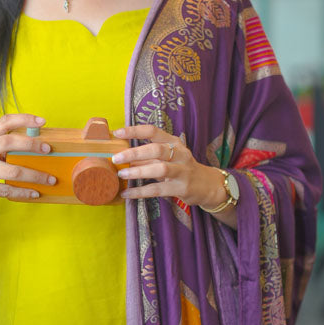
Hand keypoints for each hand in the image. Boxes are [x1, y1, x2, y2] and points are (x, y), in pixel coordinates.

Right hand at [0, 113, 56, 208]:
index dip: (24, 119)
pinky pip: (7, 190)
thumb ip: (2, 147)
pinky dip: (23, 192)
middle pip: (8, 142)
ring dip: (35, 176)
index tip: (42, 122)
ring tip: (50, 179)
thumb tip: (34, 146)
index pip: (4, 122)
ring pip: (13, 170)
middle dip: (31, 145)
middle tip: (48, 150)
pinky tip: (35, 193)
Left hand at [111, 124, 227, 210]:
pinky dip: (140, 191)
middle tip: (116, 158)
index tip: (117, 133)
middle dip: (134, 153)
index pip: (153, 131)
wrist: (207, 185)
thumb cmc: (181, 168)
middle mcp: (180, 154)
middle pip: (156, 150)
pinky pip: (157, 190)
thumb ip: (147, 156)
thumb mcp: (167, 158)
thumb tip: (122, 156)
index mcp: (174, 142)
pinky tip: (127, 193)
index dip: (135, 131)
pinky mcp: (181, 188)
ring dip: (138, 171)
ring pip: (160, 169)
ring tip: (122, 174)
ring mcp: (182, 171)